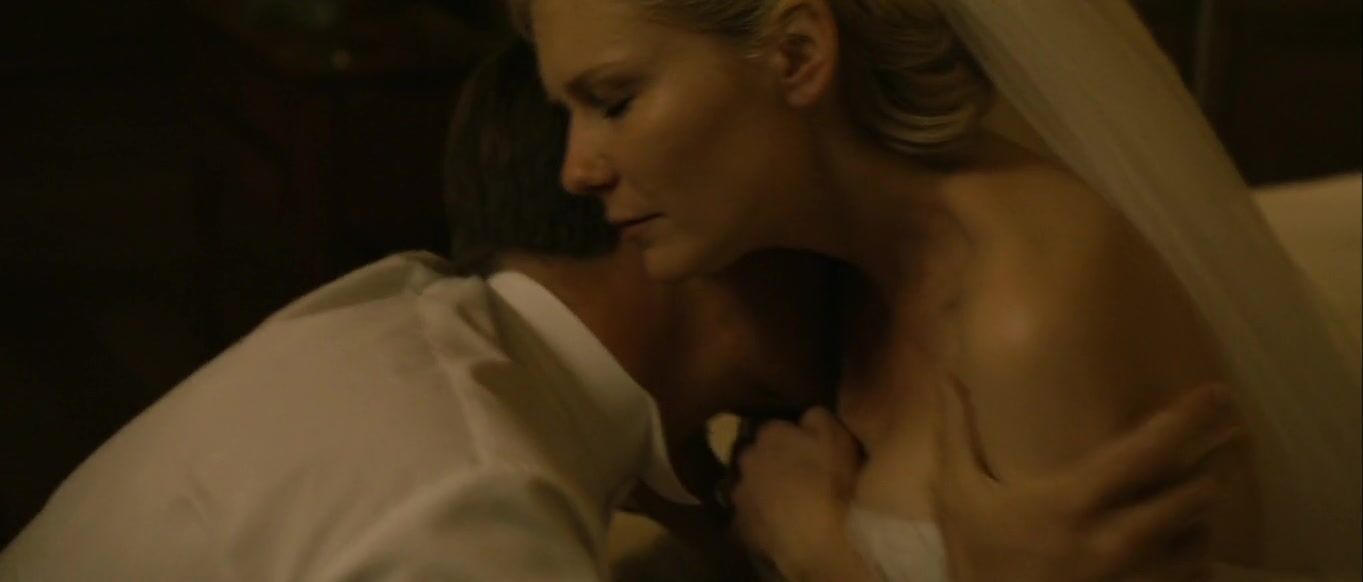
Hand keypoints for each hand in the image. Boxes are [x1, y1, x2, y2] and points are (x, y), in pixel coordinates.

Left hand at [729, 407, 869, 579]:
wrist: (823, 540)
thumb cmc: (836, 481)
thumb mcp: (838, 434)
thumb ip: (816, 416)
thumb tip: (803, 416)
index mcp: (770, 433)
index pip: (774, 427)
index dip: (790, 439)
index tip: (806, 451)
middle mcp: (746, 458)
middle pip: (755, 455)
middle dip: (770, 462)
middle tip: (795, 477)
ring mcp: (739, 494)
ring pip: (747, 485)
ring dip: (761, 490)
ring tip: (785, 504)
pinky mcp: (739, 527)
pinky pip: (745, 518)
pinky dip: (757, 519)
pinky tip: (775, 527)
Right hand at [933, 380, 1239, 581]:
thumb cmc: (977, 561)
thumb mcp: (958, 496)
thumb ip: (957, 433)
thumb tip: (951, 373)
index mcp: (1073, 503)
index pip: (1148, 452)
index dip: (1190, 419)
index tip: (1219, 395)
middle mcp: (1115, 541)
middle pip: (1193, 496)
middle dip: (1204, 472)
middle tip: (1212, 452)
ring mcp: (1135, 580)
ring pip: (1200, 539)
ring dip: (1199, 517)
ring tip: (1192, 500)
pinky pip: (1193, 578)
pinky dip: (1193, 560)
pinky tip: (1178, 549)